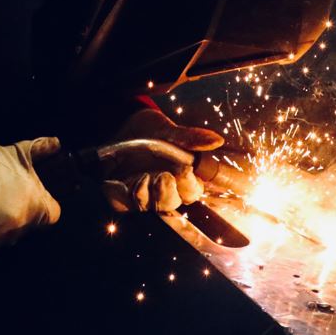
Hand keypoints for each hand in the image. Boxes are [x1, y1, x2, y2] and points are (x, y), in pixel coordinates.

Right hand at [0, 137, 61, 262]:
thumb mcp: (14, 152)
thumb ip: (40, 149)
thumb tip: (55, 144)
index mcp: (34, 206)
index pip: (52, 215)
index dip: (44, 206)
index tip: (32, 199)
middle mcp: (19, 228)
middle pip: (25, 226)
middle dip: (15, 214)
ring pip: (2, 239)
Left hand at [101, 109, 223, 212]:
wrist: (122, 127)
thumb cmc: (151, 130)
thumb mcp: (170, 130)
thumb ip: (191, 138)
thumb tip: (217, 140)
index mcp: (181, 176)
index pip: (192, 191)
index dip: (189, 185)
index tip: (184, 170)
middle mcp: (164, 189)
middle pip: (171, 203)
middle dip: (167, 193)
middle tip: (163, 176)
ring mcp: (143, 194)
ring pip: (148, 207)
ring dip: (145, 195)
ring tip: (142, 176)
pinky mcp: (121, 196)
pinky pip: (121, 205)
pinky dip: (119, 196)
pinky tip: (117, 183)